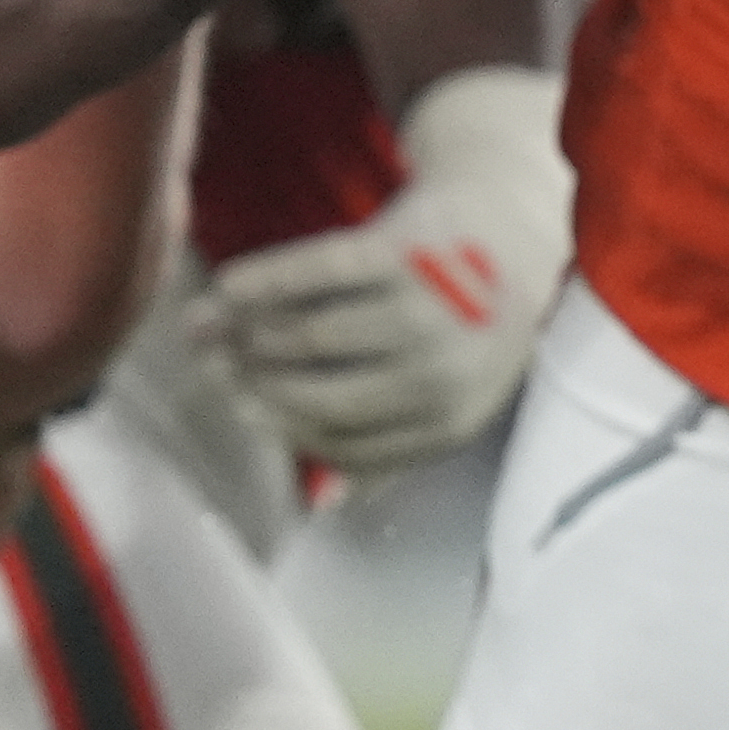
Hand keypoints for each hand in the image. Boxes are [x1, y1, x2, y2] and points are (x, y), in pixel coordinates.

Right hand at [188, 64, 570, 472]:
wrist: (516, 221)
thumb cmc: (473, 318)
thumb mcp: (455, 393)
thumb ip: (395, 447)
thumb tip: (326, 508)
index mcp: (451, 419)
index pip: (342, 443)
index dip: (282, 429)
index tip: (240, 409)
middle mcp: (441, 370)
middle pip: (318, 392)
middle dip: (252, 385)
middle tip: (212, 370)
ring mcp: (426, 308)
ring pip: (308, 335)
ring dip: (247, 334)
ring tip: (212, 328)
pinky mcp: (405, 248)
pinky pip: (312, 271)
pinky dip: (262, 280)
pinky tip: (227, 285)